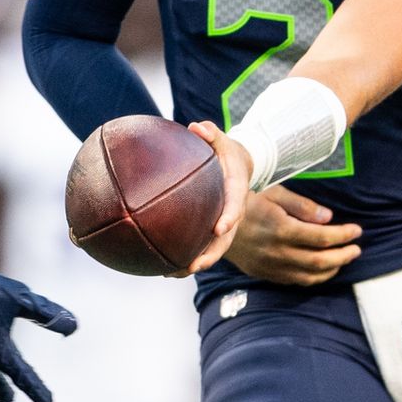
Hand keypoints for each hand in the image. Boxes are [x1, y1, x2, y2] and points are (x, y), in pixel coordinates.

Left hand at [185, 121, 252, 272]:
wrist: (238, 166)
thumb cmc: (226, 152)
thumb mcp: (222, 139)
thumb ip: (211, 133)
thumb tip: (196, 127)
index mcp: (236, 192)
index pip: (235, 206)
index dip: (229, 218)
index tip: (219, 229)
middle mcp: (231, 213)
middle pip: (224, 241)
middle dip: (209, 256)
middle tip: (193, 266)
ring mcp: (221, 225)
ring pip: (211, 251)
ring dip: (193, 264)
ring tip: (171, 274)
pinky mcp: (210, 230)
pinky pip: (199, 247)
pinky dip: (184, 258)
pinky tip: (162, 267)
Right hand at [226, 186, 360, 285]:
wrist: (214, 221)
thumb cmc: (247, 200)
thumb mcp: (274, 193)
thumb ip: (303, 206)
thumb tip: (329, 217)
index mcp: (280, 228)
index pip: (322, 237)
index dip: (343, 235)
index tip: (357, 230)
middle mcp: (276, 250)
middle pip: (320, 260)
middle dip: (343, 255)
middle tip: (357, 249)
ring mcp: (269, 265)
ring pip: (309, 276)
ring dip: (332, 269)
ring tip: (344, 259)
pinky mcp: (263, 273)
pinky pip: (295, 281)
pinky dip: (314, 278)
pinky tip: (323, 269)